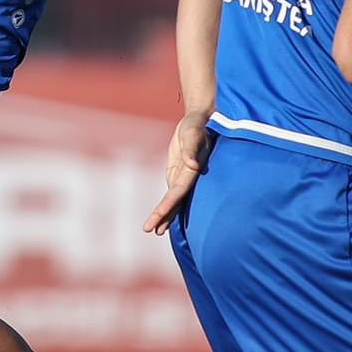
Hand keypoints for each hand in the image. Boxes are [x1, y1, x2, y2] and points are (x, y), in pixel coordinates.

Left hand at [143, 110, 210, 235]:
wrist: (200, 120)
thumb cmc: (197, 125)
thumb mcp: (193, 132)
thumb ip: (191, 148)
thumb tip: (193, 164)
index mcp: (194, 171)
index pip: (179, 191)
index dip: (170, 204)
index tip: (159, 215)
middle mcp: (190, 178)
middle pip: (175, 201)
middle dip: (164, 216)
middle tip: (150, 231)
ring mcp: (185, 178)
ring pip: (174, 201)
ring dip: (165, 215)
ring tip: (153, 230)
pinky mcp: (179, 174)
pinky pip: (173, 194)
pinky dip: (167, 205)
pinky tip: (161, 217)